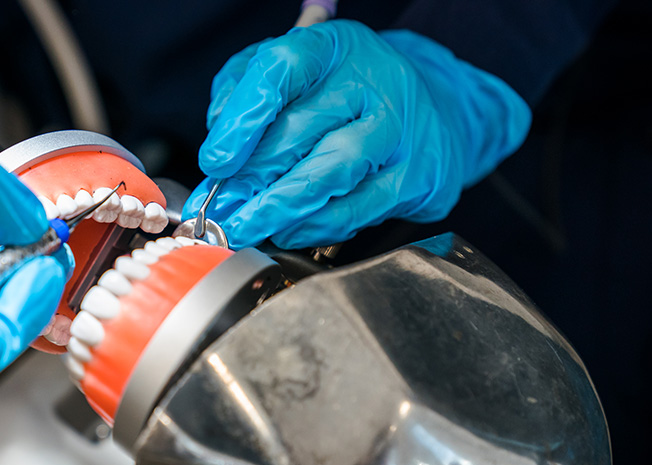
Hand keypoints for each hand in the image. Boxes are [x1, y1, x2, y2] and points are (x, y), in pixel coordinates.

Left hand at [183, 20, 530, 248]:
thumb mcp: (292, 69)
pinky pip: (358, 209)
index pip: (282, 70)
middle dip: (249, 180)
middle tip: (218, 211)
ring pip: (330, 173)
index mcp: (333, 46)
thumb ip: (245, 91)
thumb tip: (220, 137)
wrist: (435, 108)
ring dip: (278, 209)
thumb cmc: (347, 90)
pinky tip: (286, 232)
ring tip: (244, 227)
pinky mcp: (419, 176)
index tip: (216, 162)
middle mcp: (373, 81)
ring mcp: (401, 130)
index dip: (243, 119)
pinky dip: (314, 227)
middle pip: (301, 130)